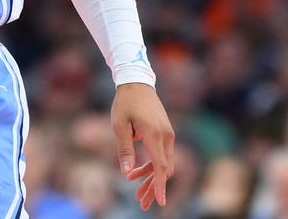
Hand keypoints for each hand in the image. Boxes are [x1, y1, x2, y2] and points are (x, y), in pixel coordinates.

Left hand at [111, 82, 174, 209]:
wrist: (137, 83)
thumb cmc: (125, 103)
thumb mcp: (119, 125)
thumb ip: (124, 149)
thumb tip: (126, 173)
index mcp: (154, 134)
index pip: (160, 166)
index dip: (160, 185)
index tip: (160, 201)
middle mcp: (166, 136)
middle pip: (164, 169)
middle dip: (154, 187)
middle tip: (141, 203)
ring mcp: (168, 134)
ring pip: (164, 164)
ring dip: (153, 179)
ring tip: (138, 194)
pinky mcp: (166, 133)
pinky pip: (162, 155)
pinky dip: (153, 167)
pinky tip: (138, 173)